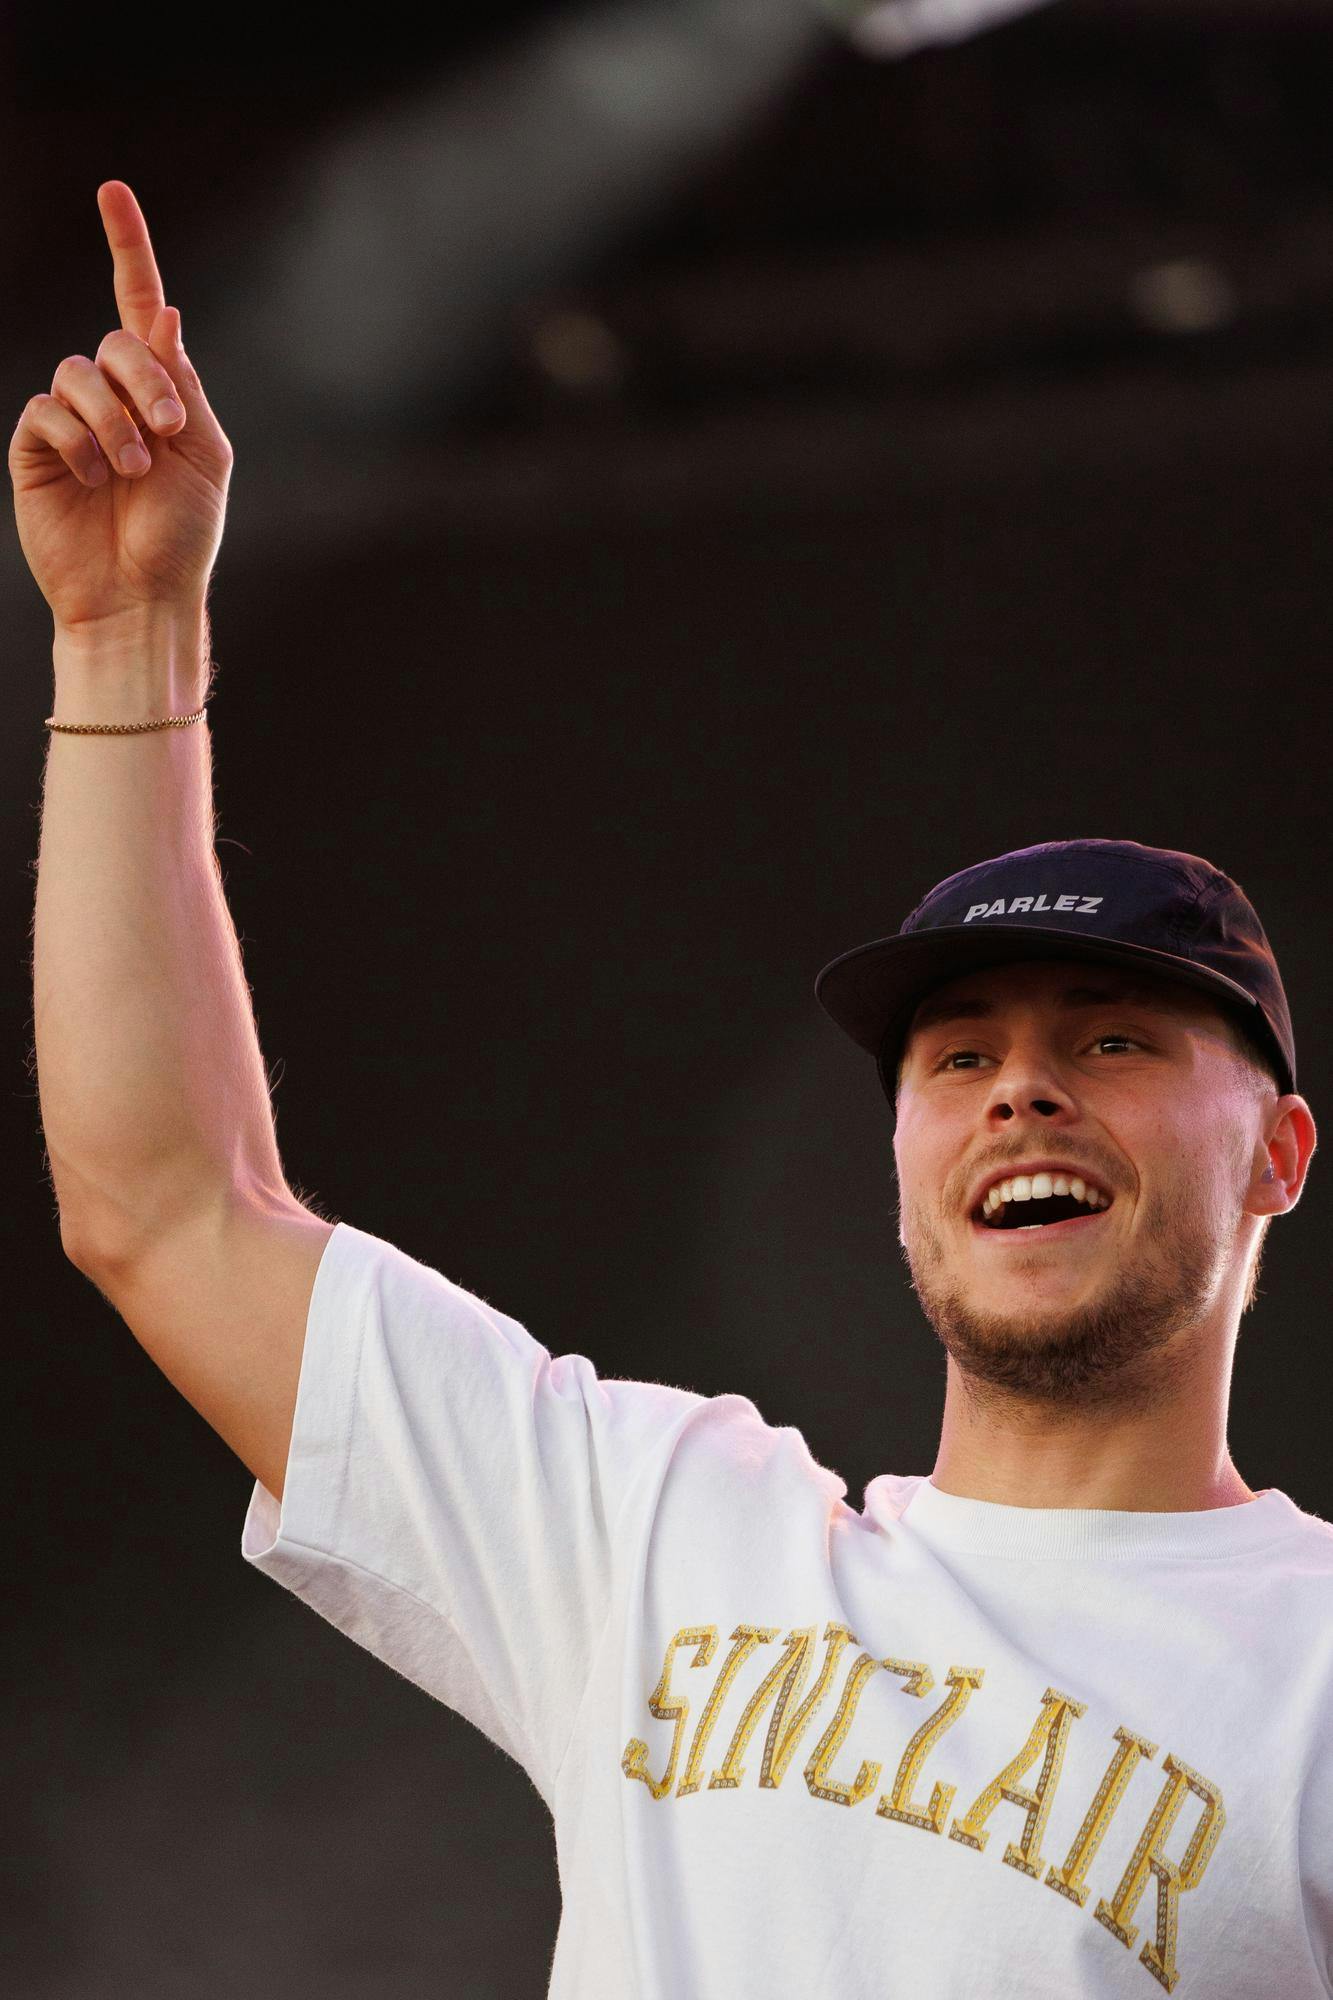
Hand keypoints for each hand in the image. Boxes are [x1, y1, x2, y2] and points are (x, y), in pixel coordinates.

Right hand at [8, 181, 232, 636]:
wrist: (141, 597)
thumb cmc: (180, 537)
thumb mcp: (204, 457)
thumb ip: (185, 387)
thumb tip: (165, 313)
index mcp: (160, 392)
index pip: (138, 304)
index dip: (127, 246)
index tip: (112, 190)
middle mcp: (112, 397)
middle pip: (117, 341)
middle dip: (146, 381)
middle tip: (166, 434)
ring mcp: (70, 420)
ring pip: (78, 374)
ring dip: (114, 423)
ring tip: (131, 475)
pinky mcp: (35, 448)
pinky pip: (45, 411)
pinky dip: (77, 441)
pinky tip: (95, 479)